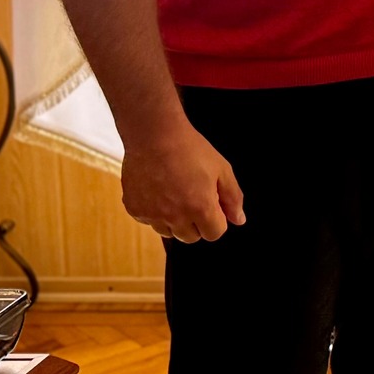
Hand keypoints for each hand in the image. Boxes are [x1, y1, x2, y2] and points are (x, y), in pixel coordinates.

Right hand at [121, 121, 244, 242]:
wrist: (154, 136)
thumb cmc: (191, 149)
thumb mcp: (222, 170)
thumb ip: (233, 198)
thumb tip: (239, 220)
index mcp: (200, 208)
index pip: (214, 234)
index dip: (217, 220)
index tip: (213, 204)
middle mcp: (175, 217)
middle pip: (191, 237)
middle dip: (197, 222)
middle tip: (194, 197)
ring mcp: (152, 215)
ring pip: (169, 232)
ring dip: (175, 220)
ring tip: (176, 193)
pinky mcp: (134, 210)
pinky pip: (149, 222)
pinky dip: (155, 212)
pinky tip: (159, 191)